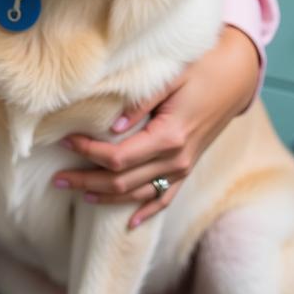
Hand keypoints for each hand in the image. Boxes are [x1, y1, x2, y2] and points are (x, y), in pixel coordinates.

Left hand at [52, 25, 259, 227]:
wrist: (236, 77)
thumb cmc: (202, 69)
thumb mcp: (171, 77)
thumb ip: (141, 101)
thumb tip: (112, 124)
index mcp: (170, 137)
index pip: (119, 157)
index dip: (88, 153)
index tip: (65, 142)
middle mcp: (177, 160)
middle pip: (123, 181)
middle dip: (87, 182)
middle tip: (57, 179)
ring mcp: (183, 168)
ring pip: (138, 194)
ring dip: (106, 196)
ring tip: (76, 193)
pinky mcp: (187, 168)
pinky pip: (164, 198)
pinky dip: (145, 211)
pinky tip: (128, 223)